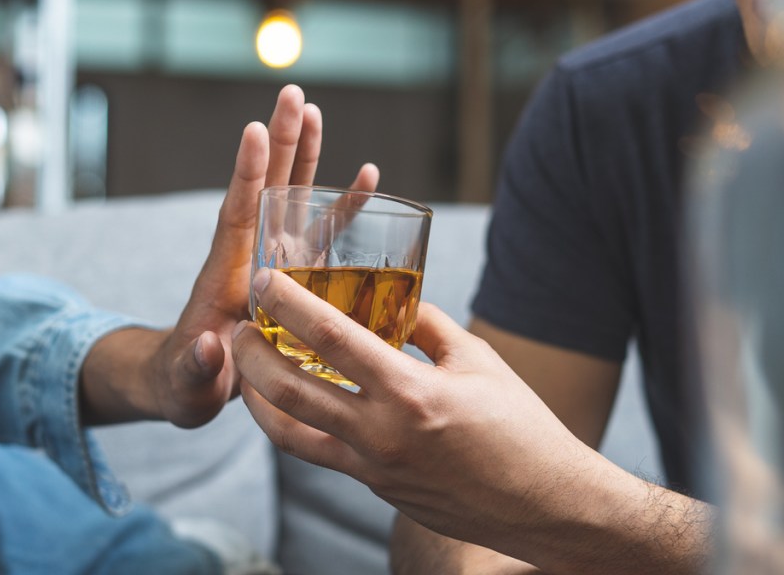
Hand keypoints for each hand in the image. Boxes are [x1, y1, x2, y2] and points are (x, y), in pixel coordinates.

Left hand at [80, 85, 379, 427]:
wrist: (190, 387)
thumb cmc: (184, 385)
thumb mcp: (186, 385)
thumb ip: (195, 368)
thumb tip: (208, 347)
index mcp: (225, 277)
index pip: (237, 215)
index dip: (248, 175)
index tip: (256, 129)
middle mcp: (251, 259)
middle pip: (268, 190)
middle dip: (281, 144)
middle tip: (293, 94)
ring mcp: (274, 264)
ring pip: (295, 201)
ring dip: (308, 158)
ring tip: (317, 112)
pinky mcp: (294, 277)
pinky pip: (322, 235)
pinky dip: (343, 206)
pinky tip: (367, 177)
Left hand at [232, 269, 712, 572]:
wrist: (543, 505)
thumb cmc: (520, 426)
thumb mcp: (478, 360)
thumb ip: (426, 326)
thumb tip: (392, 299)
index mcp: (411, 393)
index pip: (331, 339)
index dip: (289, 304)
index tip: (264, 279)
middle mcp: (381, 434)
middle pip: (287, 390)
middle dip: (251, 353)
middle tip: (240, 324)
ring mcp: (372, 467)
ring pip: (287, 431)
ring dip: (256, 395)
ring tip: (247, 366)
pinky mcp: (372, 487)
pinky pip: (316, 452)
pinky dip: (292, 423)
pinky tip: (288, 401)